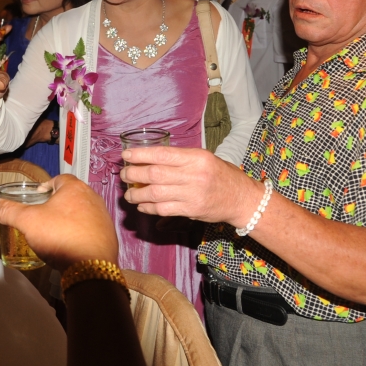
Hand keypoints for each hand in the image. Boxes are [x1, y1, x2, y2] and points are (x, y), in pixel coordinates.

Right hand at [0, 175, 117, 269]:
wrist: (92, 266)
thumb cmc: (60, 236)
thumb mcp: (28, 222)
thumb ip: (9, 211)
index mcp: (74, 188)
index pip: (60, 179)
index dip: (47, 185)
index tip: (38, 196)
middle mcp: (92, 198)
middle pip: (72, 195)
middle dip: (59, 202)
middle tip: (44, 214)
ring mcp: (103, 216)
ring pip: (83, 211)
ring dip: (71, 217)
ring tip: (57, 230)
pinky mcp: (109, 234)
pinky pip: (92, 228)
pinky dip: (82, 232)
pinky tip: (71, 243)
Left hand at [120, 146, 261, 226]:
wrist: (241, 199)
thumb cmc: (220, 175)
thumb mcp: (203, 158)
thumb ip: (179, 158)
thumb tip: (149, 158)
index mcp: (196, 158)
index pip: (162, 154)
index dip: (140, 155)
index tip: (126, 156)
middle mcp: (193, 175)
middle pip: (154, 174)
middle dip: (133, 174)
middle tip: (124, 174)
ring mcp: (192, 195)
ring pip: (155, 194)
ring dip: (137, 194)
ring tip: (128, 193)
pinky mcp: (191, 211)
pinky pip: (163, 210)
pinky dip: (148, 208)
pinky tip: (142, 205)